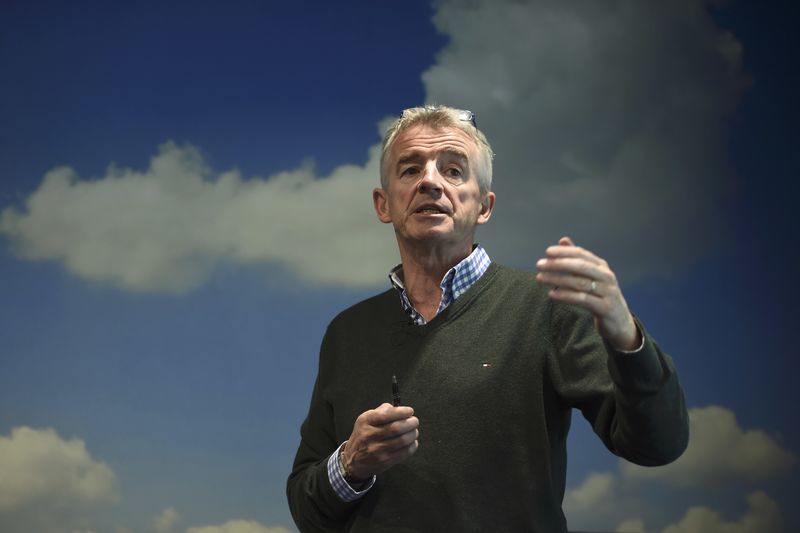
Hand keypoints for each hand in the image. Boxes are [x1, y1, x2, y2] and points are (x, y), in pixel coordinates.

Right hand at [343, 403, 419, 479]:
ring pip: (403, 440)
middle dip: (410, 423)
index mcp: (366, 421)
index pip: (386, 414)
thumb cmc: (363, 436)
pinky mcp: (384, 461)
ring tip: (414, 431)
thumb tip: (398, 408)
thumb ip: (381, 411)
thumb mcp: (366, 420)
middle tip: (414, 421)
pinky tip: (412, 442)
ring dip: (413, 434)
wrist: (353, 461)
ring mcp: (377, 450)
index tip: (410, 411)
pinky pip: (404, 453)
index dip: (402, 412)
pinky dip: (412, 446)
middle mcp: (369, 435)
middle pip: (397, 428)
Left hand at [535, 236, 640, 350]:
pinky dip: (566, 296)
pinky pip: (583, 299)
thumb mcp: (590, 276)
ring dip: (558, 279)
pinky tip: (552, 294)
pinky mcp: (605, 308)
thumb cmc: (600, 295)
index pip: (581, 254)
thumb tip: (563, 240)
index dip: (564, 252)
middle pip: (581, 266)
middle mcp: (606, 276)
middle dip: (558, 264)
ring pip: (580, 283)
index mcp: (601, 266)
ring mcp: (607, 292)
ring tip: (540, 278)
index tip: (547, 252)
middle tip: (539, 265)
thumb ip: (577, 259)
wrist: (619, 320)